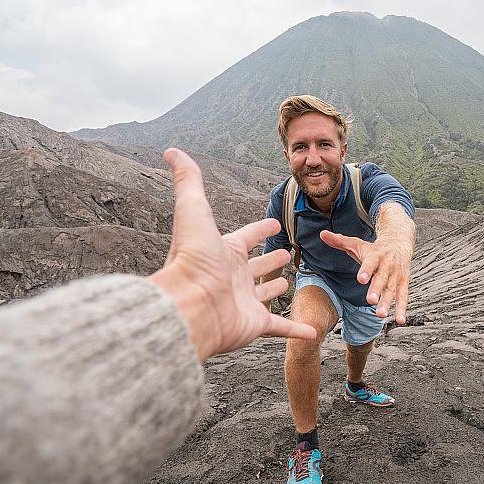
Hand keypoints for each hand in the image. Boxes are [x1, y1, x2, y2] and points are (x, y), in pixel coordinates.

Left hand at [150, 148, 315, 360]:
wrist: (189, 307)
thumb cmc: (191, 259)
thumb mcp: (193, 210)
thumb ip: (188, 181)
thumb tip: (171, 151)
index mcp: (223, 251)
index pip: (246, 236)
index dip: (260, 229)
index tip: (274, 223)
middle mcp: (233, 276)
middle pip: (256, 266)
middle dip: (270, 260)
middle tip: (286, 253)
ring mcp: (245, 301)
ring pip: (265, 294)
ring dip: (275, 289)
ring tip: (288, 282)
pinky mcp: (255, 324)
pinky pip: (281, 327)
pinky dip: (297, 330)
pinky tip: (312, 332)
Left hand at [320, 230, 410, 323]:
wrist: (398, 244)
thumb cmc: (372, 249)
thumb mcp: (357, 244)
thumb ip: (339, 241)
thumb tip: (322, 234)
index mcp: (375, 256)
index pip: (370, 263)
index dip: (366, 271)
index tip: (360, 279)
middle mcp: (387, 266)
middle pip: (381, 279)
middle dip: (376, 290)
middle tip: (370, 301)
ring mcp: (396, 275)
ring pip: (391, 289)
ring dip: (387, 302)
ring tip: (380, 315)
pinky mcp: (403, 283)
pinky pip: (403, 296)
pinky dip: (402, 308)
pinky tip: (400, 320)